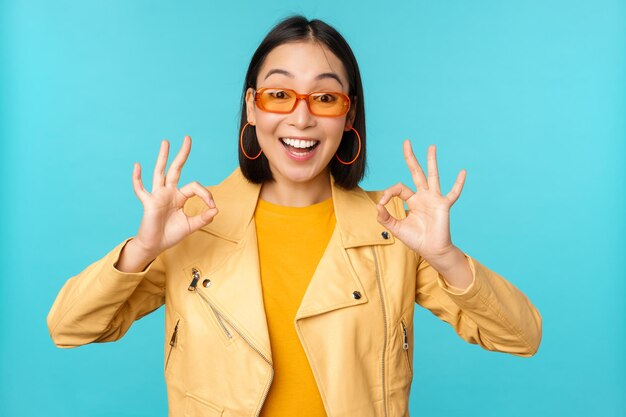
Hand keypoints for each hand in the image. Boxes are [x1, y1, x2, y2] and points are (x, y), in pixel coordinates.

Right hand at [130, 136, 217, 258]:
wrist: (155, 246)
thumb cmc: (171, 235)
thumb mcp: (191, 226)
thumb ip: (203, 218)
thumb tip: (216, 209)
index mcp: (179, 197)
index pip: (195, 186)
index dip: (206, 194)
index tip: (212, 206)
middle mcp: (168, 192)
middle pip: (176, 169)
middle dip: (182, 154)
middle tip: (187, 138)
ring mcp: (157, 196)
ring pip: (160, 173)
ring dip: (163, 157)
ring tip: (166, 142)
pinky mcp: (148, 203)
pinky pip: (141, 189)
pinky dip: (137, 178)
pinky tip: (137, 166)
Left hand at [376, 140, 465, 263]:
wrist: (432, 250)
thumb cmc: (416, 239)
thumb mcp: (396, 228)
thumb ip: (385, 218)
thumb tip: (377, 206)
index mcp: (412, 200)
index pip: (398, 188)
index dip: (388, 192)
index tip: (382, 203)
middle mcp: (423, 196)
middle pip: (416, 173)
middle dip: (410, 158)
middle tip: (406, 141)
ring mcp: (434, 199)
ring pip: (433, 176)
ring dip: (431, 161)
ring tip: (431, 146)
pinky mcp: (444, 206)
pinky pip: (453, 193)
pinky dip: (458, 183)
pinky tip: (463, 172)